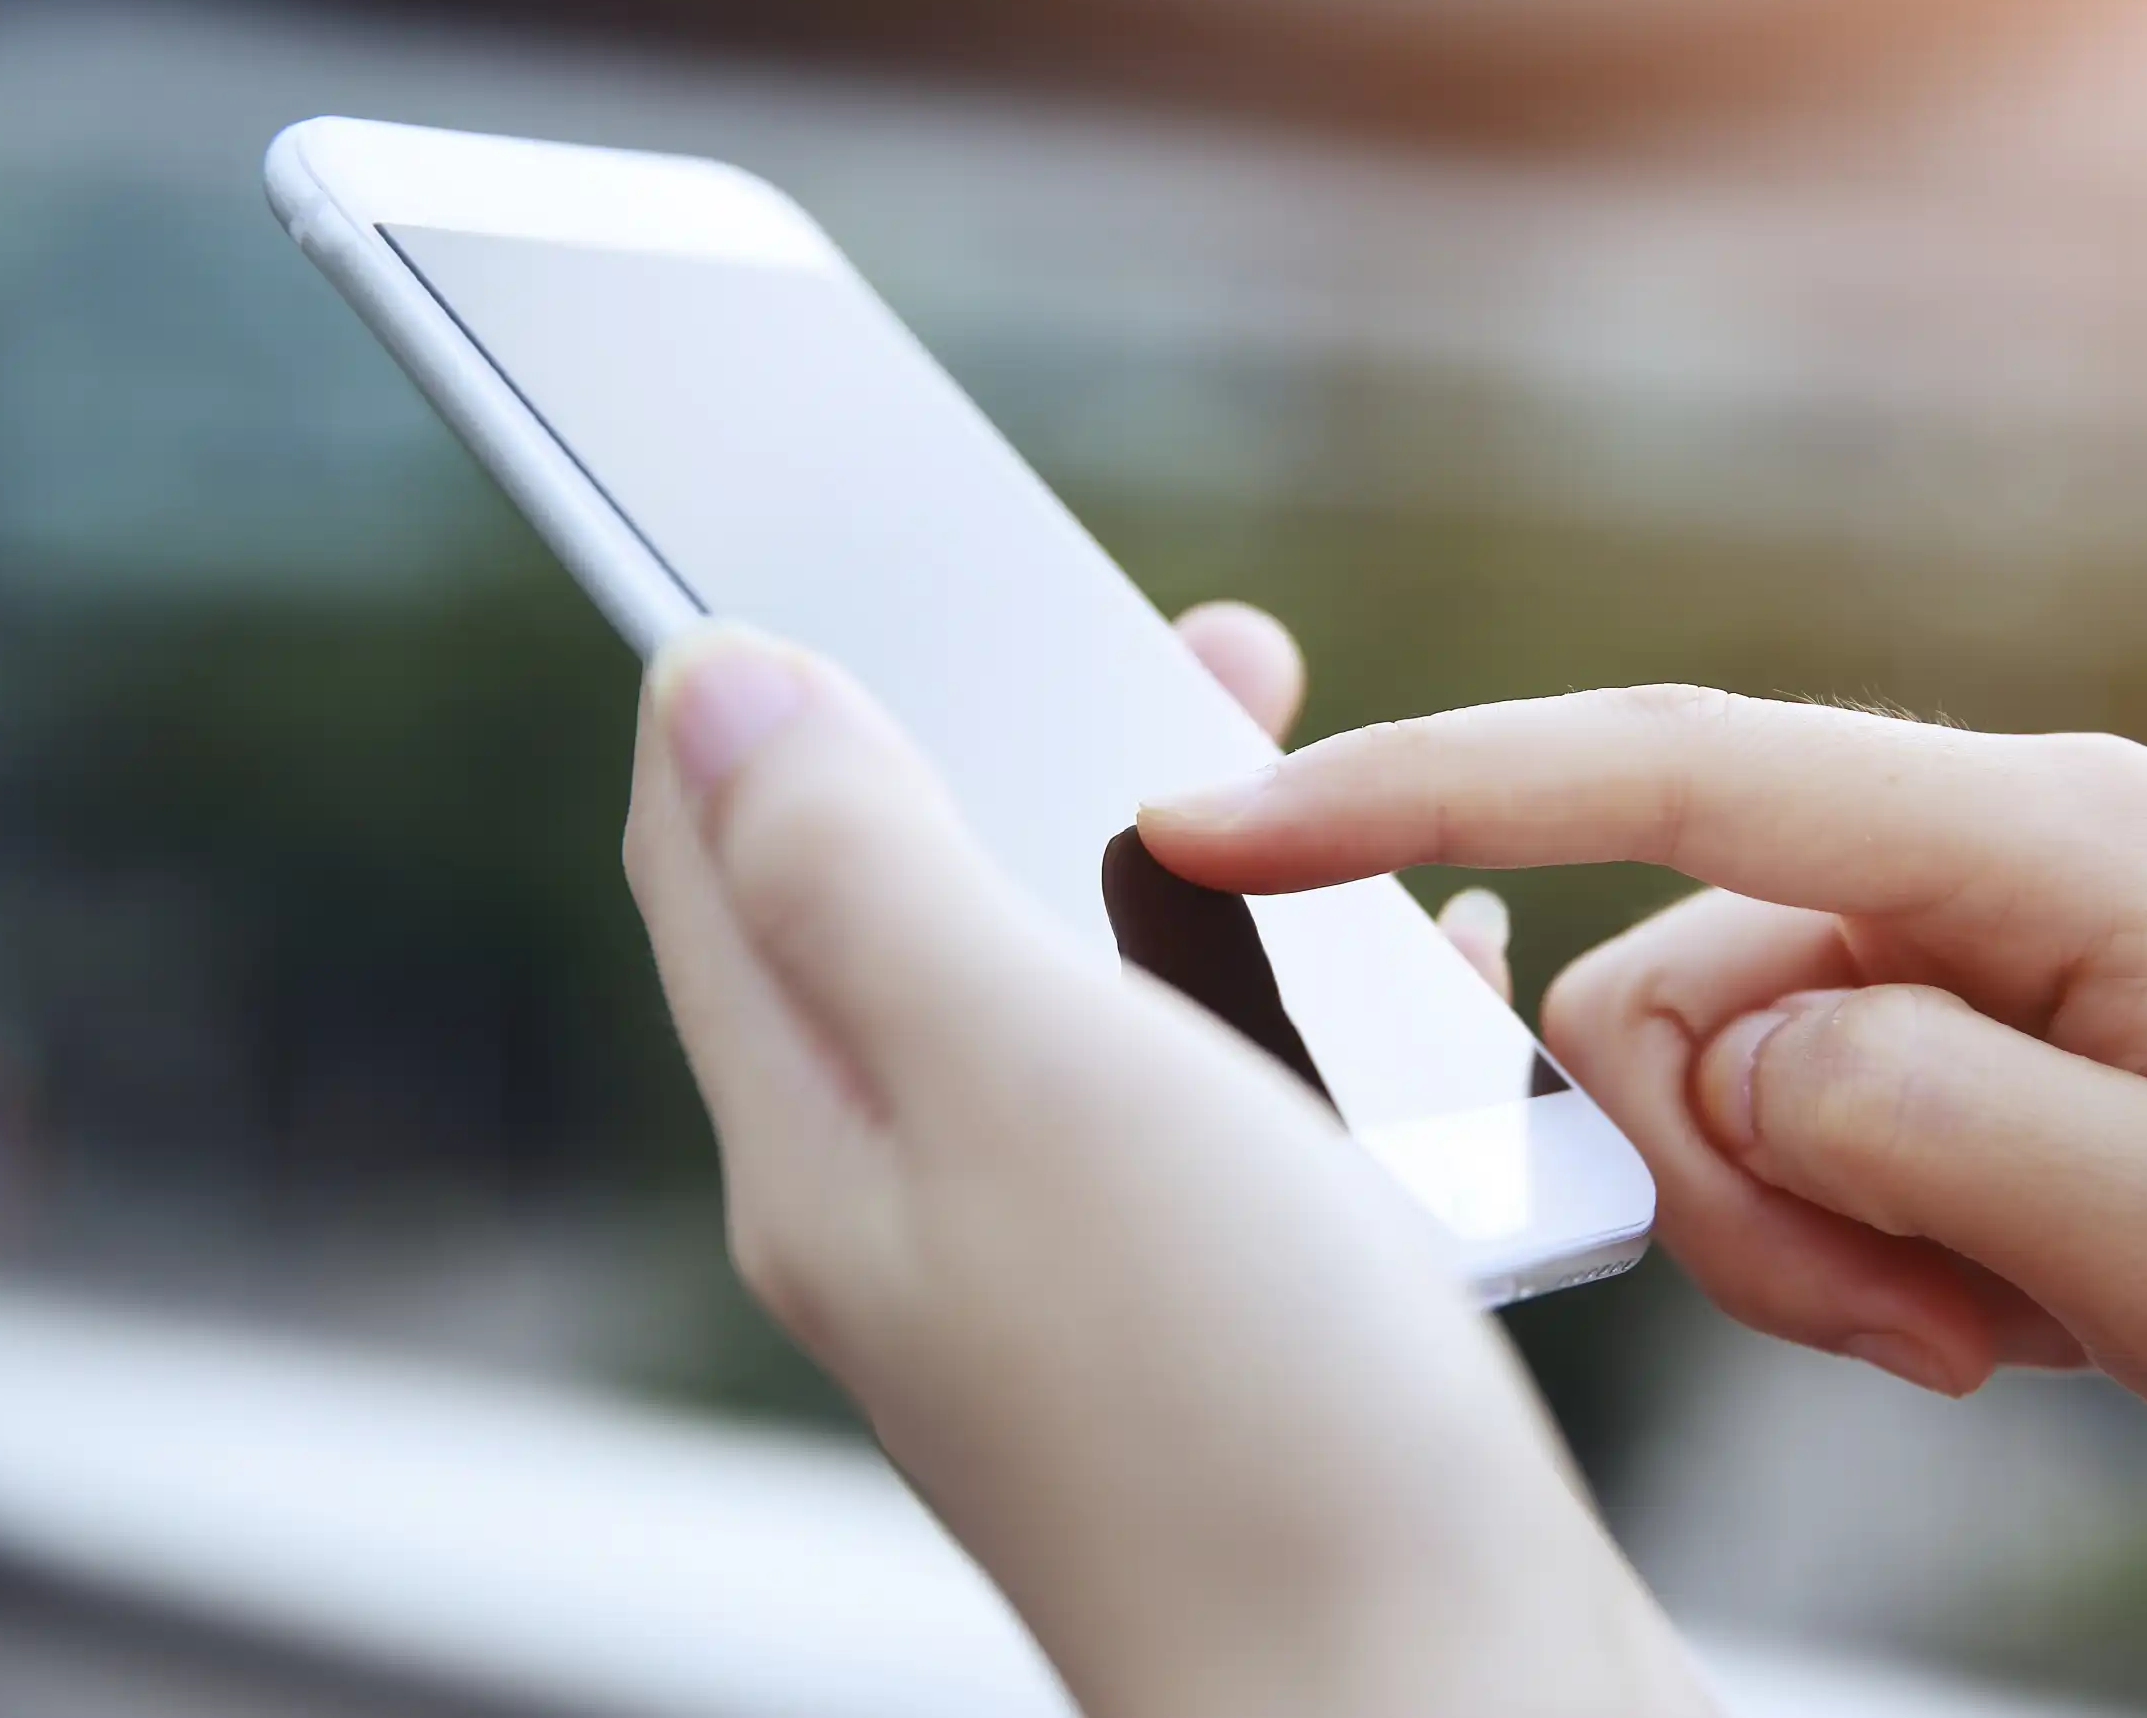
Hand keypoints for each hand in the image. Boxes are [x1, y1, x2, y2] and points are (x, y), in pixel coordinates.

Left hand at [622, 614, 1707, 1717]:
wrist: (1434, 1714)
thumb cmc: (1240, 1412)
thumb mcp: (1023, 1076)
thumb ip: (860, 871)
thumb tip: (718, 685)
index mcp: (828, 1143)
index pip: (711, 862)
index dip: (750, 687)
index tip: (829, 546)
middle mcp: (929, 1209)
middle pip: (913, 912)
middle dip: (1017, 737)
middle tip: (1166, 638)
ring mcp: (1081, 1272)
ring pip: (1097, 998)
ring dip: (1179, 858)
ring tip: (1308, 775)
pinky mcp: (1227, 1319)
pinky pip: (1235, 1102)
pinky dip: (1305, 1002)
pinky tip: (1413, 978)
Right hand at [1139, 682, 2146, 1539]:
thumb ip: (1894, 1107)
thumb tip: (1711, 1044)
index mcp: (2033, 839)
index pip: (1662, 770)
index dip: (1420, 787)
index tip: (1221, 821)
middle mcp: (1977, 861)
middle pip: (1665, 982)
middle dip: (1726, 1179)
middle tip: (1914, 1325)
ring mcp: (1966, 954)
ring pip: (1713, 1077)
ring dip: (1796, 1236)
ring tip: (1984, 1328)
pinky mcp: (1964, 1044)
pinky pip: (1793, 1131)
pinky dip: (1843, 1246)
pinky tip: (1995, 1309)